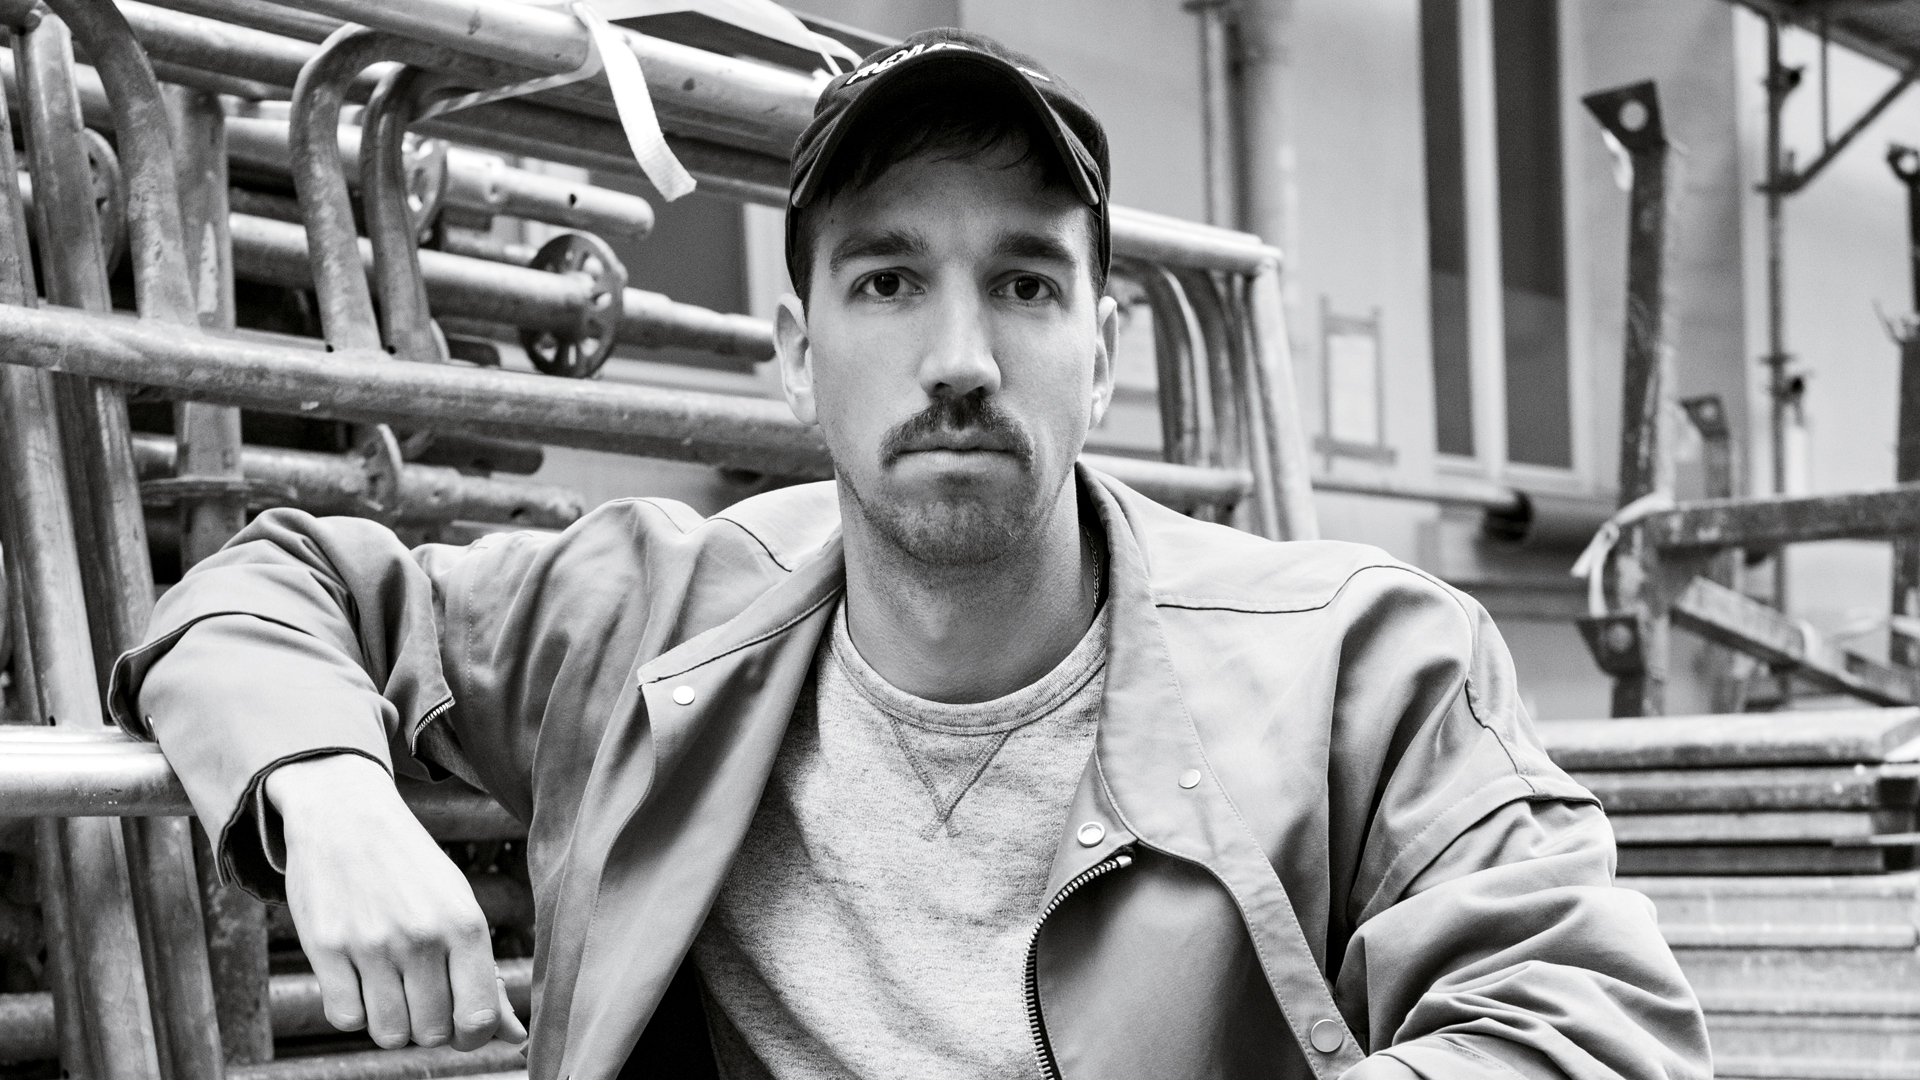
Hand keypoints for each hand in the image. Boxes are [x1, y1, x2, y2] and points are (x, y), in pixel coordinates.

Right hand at [267, 753, 528, 1050]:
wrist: (345, 814)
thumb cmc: (412, 869)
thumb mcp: (458, 907)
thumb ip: (484, 975)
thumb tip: (514, 1037)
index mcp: (464, 923)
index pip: (477, 1017)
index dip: (472, 1035)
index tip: (461, 1022)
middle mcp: (420, 935)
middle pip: (431, 1032)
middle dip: (429, 1024)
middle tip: (421, 992)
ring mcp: (370, 943)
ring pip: (389, 1033)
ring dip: (391, 1022)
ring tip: (391, 987)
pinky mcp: (325, 947)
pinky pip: (345, 1018)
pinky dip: (354, 1010)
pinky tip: (359, 980)